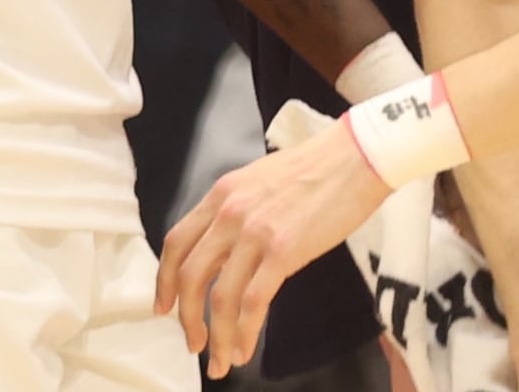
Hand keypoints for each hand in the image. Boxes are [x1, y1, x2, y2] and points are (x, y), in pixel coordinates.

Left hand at [156, 120, 388, 379]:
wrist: (354, 157)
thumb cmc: (314, 168)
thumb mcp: (258, 180)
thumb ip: (235, 211)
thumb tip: (222, 251)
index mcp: (222, 193)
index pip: (176, 241)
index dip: (165, 279)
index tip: (164, 305)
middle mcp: (230, 212)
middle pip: (190, 274)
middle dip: (187, 317)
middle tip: (192, 343)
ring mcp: (256, 232)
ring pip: (220, 296)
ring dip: (217, 337)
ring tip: (220, 360)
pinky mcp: (284, 250)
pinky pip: (254, 303)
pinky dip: (245, 334)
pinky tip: (245, 349)